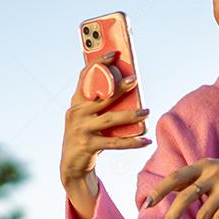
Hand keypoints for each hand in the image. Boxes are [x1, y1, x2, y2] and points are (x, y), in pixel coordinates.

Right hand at [60, 50, 151, 188]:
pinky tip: (145, 141)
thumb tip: (130, 88)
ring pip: (109, 119)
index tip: (114, 53)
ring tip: (146, 112)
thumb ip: (102, 104)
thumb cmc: (86, 135)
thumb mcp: (89, 117)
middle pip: (101, 97)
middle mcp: (76, 113)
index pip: (85, 76)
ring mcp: (81, 129)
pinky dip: (132, 142)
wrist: (72, 165)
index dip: (98, 63)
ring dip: (130, 115)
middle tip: (135, 79)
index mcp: (76, 102)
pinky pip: (114, 143)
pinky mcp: (88, 145)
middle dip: (118, 87)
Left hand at [143, 157, 218, 218]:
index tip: (146, 204)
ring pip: (203, 213)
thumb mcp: (211, 170)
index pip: (175, 177)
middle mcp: (212, 173)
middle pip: (185, 197)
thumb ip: (191, 179)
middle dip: (172, 217)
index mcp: (202, 166)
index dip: (159, 191)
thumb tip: (166, 189)